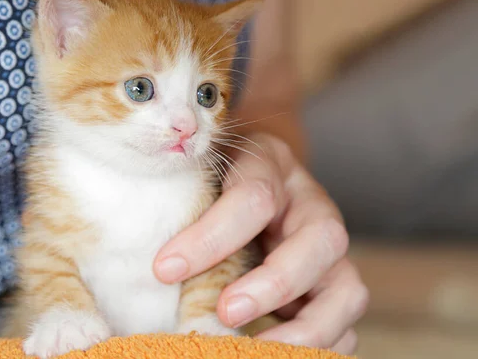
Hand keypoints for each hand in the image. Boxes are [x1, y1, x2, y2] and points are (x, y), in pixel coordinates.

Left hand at [154, 133, 368, 354]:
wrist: (252, 184)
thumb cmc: (216, 182)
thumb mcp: (201, 177)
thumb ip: (188, 207)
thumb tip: (160, 268)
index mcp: (274, 167)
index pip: (255, 197)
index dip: (211, 237)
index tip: (165, 269)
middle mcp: (313, 207)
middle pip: (321, 239)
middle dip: (274, 283)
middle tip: (226, 311)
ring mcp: (331, 253)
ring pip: (349, 290)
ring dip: (305, 330)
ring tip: (253, 349)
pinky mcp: (336, 289)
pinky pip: (346, 326)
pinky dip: (318, 349)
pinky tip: (273, 351)